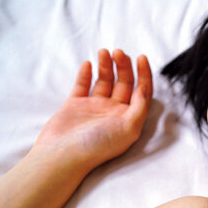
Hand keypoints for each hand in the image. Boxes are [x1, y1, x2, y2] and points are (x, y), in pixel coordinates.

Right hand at [34, 49, 152, 172]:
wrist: (63, 155)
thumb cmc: (98, 146)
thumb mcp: (129, 128)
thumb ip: (140, 108)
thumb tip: (144, 89)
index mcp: (129, 118)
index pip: (141, 92)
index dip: (144, 74)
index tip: (141, 57)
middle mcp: (113, 112)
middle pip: (124, 83)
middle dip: (124, 66)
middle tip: (119, 52)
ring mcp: (94, 108)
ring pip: (104, 81)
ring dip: (106, 66)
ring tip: (104, 52)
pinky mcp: (75, 106)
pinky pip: (83, 86)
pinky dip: (86, 74)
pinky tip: (88, 64)